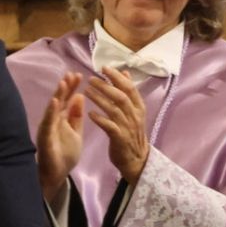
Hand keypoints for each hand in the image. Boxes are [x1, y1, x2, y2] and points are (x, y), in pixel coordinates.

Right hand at [37, 72, 85, 198]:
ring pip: (52, 109)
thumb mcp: (76, 133)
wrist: (57, 175)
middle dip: (65, 87)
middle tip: (72, 73)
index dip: (72, 87)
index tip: (79, 74)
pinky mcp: (45, 137)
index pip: (67, 100)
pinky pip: (48, 123)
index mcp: (62, 119)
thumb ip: (76, 116)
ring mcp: (48, 128)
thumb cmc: (65, 155)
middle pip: (60, 101)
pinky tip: (55, 102)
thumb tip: (80, 96)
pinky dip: (51, 112)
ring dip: (58, 95)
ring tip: (63, 82)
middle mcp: (53, 121)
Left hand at [85, 68, 149, 182]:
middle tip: (91, 78)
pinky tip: (89, 113)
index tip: (104, 67)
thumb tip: (125, 73)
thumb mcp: (134, 111)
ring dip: (99, 99)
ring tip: (86, 91)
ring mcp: (128, 126)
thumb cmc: (132, 132)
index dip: (117, 77)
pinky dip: (99, 119)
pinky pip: (109, 126)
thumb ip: (129, 93)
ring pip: (114, 109)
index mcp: (138, 107)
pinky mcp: (120, 138)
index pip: (129, 88)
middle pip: (121, 96)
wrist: (136, 158)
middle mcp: (134, 115)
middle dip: (106, 86)